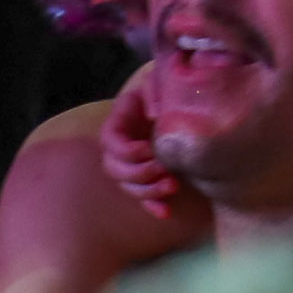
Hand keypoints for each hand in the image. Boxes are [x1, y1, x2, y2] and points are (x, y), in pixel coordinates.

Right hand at [99, 64, 180, 216]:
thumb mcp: (159, 80)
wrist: (182, 100)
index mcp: (119, 122)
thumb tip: (153, 114)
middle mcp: (120, 146)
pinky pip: (143, 198)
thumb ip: (154, 91)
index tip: (150, 149)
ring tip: (173, 185)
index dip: (127, 150)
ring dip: (148, 190)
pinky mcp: (147, 177)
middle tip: (165, 171)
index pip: (110, 141)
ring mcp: (132, 164)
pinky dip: (153, 206)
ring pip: (128, 186)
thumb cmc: (167, 87)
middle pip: (115, 169)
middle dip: (139, 174)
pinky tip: (165, 212)